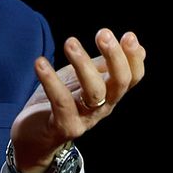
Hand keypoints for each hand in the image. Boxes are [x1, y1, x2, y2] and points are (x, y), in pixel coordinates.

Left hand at [10, 29, 145, 172]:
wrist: (34, 138)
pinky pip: (60, 102)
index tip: (128, 35)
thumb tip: (139, 46)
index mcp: (110, 95)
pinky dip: (51, 81)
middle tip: (103, 34)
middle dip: (115, 58)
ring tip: (70, 42)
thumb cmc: (61, 104)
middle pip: (119, 84)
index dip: (133, 58)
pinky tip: (40, 62)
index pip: (132, 78)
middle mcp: (102, 108)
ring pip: (94, 92)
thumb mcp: (84, 80)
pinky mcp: (63, 126)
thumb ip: (105, 66)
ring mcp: (84, 119)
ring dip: (84, 65)